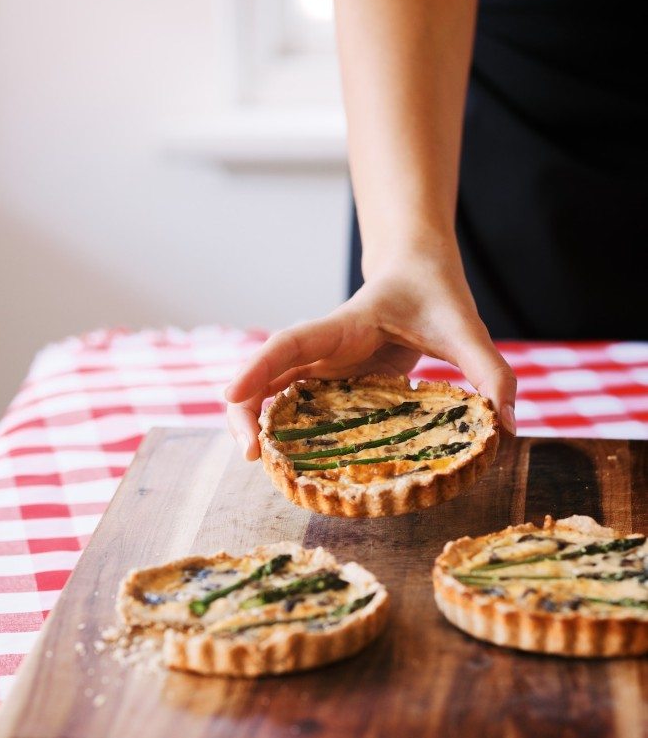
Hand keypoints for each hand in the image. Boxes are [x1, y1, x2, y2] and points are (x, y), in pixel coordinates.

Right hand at [225, 252, 516, 459]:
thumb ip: (490, 370)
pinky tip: (292, 465)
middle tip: (250, 456)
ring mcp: (322, 366)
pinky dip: (286, 433)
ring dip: (259, 427)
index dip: (260, 367)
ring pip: (272, 395)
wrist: (418, 269)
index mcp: (345, 325)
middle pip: (266, 376)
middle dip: (246, 412)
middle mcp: (323, 348)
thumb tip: (506, 426)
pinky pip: (297, 407)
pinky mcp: (331, 382)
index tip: (231, 394)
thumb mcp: (464, 327)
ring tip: (264, 468)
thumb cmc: (435, 291)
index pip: (292, 342)